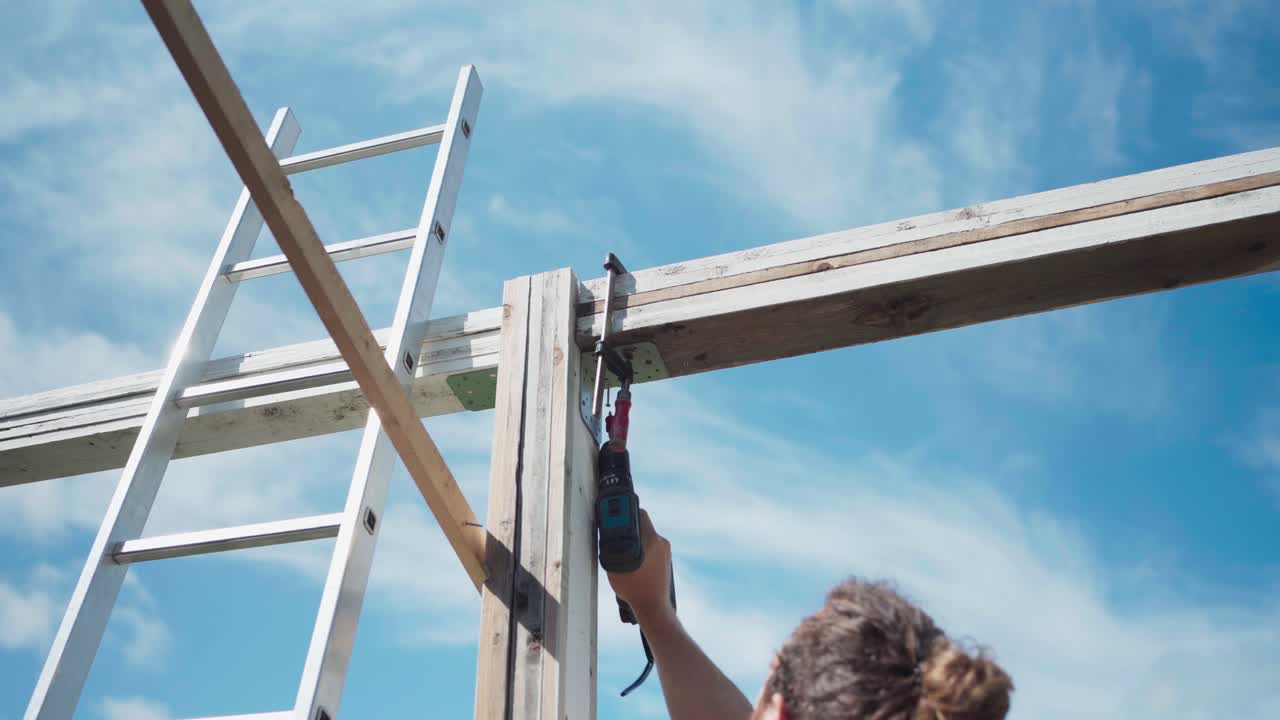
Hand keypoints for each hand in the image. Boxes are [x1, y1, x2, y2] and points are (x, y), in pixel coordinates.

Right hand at [606, 509, 673, 624]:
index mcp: (652, 540)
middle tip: (615, 532)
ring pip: (646, 537)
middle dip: (628, 526)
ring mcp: (665, 552)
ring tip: (622, 551)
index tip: (615, 510)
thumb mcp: (615, 566)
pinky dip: (641, 550)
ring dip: (635, 539)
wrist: (653, 607)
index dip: (625, 510)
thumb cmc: (635, 588)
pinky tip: (632, 562)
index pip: (639, 513)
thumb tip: (606, 535)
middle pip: (642, 525)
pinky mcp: (665, 561)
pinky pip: (651, 548)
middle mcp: (661, 542)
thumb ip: (611, 547)